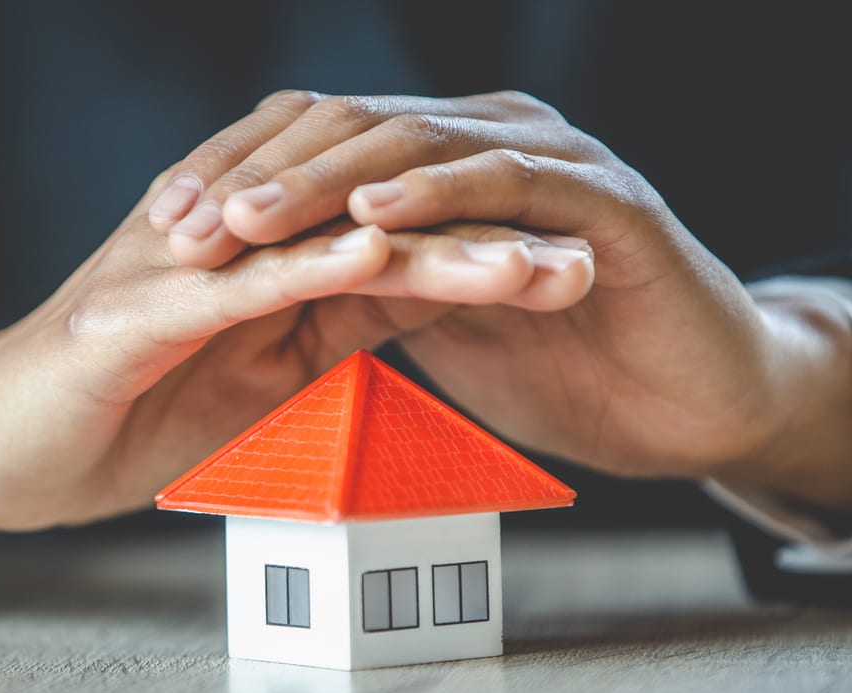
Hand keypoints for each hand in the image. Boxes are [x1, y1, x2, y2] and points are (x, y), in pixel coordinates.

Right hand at [0, 170, 588, 556]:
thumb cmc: (116, 419)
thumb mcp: (247, 383)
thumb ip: (322, 337)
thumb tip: (413, 317)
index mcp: (265, 268)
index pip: (394, 249)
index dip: (487, 257)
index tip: (579, 278)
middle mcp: (232, 245)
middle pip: (377, 224)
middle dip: (487, 236)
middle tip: (591, 251)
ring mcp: (180, 267)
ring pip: (324, 239)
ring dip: (430, 244)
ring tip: (527, 259)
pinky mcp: (133, 310)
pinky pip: (236, 282)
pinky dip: (309, 267)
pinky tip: (379, 258)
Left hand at [147, 91, 851, 515]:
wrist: (685, 407)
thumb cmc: (561, 368)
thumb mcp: (434, 327)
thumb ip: (371, 289)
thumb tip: (273, 292)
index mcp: (444, 167)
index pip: (322, 146)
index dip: (240, 181)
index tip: (165, 227)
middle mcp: (491, 144)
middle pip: (352, 125)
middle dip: (260, 176)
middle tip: (183, 220)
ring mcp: (552, 163)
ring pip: (417, 139)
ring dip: (327, 179)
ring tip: (251, 216)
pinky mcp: (606, 203)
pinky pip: (509, 182)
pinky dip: (437, 192)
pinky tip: (374, 214)